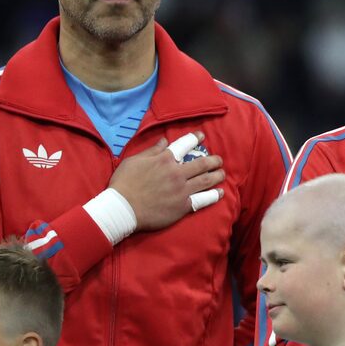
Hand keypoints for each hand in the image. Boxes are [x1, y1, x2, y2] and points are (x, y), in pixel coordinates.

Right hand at [109, 132, 223, 230]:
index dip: (195, 139)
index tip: (202, 136)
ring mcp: (182, 190)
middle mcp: (176, 172)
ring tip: (222, 173)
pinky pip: (203, 200)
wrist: (122, 209)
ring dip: (217, 176)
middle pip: (201, 164)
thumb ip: (152, 150)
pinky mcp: (183, 206)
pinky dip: (213, 196)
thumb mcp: (134, 160)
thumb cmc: (124, 183)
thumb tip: (164, 140)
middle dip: (213, 160)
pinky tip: (220, 193)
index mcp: (164, 159)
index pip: (184, 145)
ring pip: (206, 180)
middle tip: (219, 160)